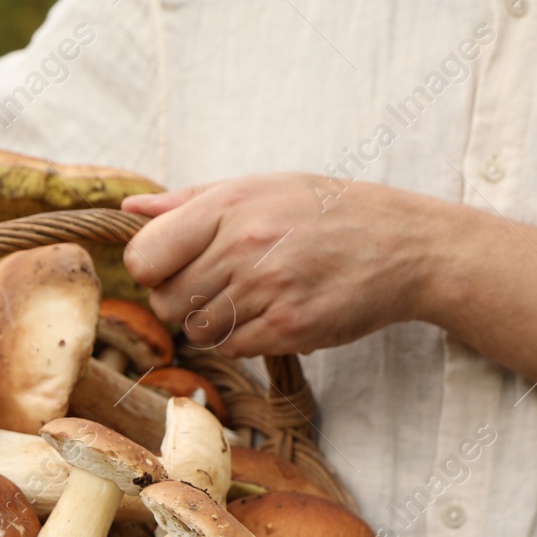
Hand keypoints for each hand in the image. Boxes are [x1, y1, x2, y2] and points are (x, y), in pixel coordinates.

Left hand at [122, 175, 454, 356]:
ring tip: (254, 297)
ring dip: (216, 323)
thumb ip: (189, 201)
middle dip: (183, 302)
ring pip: (198, 330)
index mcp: (229, 206)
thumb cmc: (328, 212)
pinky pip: (234, 349)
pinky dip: (245, 339)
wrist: (406, 245)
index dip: (152, 271)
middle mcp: (244, 246)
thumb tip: (130, 210)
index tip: (174, 269)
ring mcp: (268, 289)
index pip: (145, 257)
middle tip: (219, 287)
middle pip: (166, 302)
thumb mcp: (261, 187)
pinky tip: (274, 313)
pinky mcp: (290, 327)